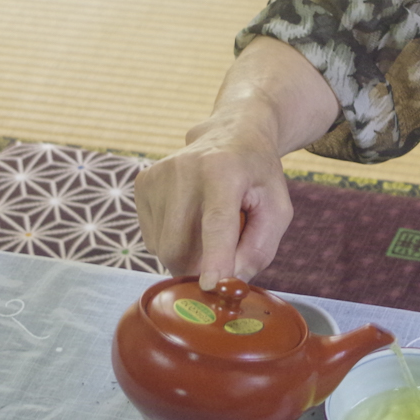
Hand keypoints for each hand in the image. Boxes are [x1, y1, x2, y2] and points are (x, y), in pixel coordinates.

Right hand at [136, 117, 293, 290]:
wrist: (231, 134)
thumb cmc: (257, 176)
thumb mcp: (277, 209)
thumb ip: (260, 248)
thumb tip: (229, 281)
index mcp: (224, 170)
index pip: (216, 221)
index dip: (214, 256)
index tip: (211, 285)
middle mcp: (185, 169)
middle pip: (180, 245)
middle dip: (199, 267)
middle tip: (221, 259)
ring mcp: (158, 175)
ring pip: (163, 248)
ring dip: (187, 255)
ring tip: (207, 227)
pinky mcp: (143, 184)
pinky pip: (153, 239)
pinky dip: (173, 242)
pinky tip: (190, 219)